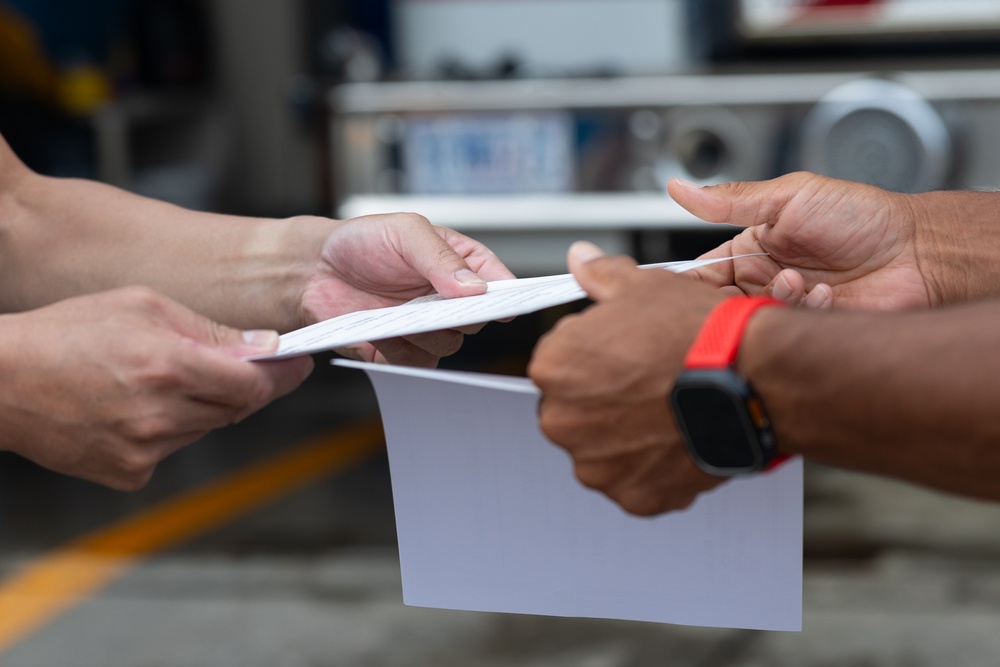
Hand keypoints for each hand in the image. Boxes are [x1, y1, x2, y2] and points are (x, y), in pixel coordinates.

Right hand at [0, 287, 311, 489]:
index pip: (256, 383)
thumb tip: (266, 344)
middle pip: (238, 408)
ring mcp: (145, 450)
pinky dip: (169, 428)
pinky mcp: (129, 473)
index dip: (284, 374)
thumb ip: (211, 329)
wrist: (0, 380)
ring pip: (206, 427)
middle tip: (230, 364)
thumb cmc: (67, 331)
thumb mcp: (144, 305)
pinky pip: (173, 449)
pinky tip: (134, 407)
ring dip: (202, 405)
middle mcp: (162, 415)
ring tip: (160, 379)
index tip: (299, 364)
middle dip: (243, 385)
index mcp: (170, 367)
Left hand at [301, 213, 515, 366]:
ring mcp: (427, 327)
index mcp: (459, 264)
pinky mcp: (401, 350)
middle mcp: (448, 299)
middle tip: (435, 300)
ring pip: (448, 343)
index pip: (498, 282)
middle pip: (476, 319)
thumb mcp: (405, 232)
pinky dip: (400, 349)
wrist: (314, 269)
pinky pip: (416, 362)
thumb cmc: (362, 242)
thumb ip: (440, 257)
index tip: (508, 304)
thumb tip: (475, 288)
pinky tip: (381, 328)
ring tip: (395, 311)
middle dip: (458, 313)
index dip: (508, 294)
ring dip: (425, 331)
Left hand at [528, 242, 725, 515]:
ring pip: (602, 448)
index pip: (559, 361)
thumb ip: (601, 276)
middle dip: (604, 398)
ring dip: (626, 434)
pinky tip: (678, 438)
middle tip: (649, 383)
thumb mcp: (643, 287)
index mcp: (553, 367)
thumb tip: (580, 259)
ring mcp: (597, 464)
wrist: (753, 379)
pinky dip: (652, 466)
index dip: (594, 354)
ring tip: (668, 410)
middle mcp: (562, 421)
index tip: (624, 353)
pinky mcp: (633, 496)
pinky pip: (634, 480)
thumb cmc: (696, 334)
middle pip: (574, 408)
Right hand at [668, 172, 931, 309]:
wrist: (917, 251)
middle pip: (719, 306)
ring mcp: (787, 307)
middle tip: (743, 290)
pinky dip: (804, 312)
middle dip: (726, 302)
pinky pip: (788, 331)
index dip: (688, 283)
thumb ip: (730, 200)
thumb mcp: (789, 197)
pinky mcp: (810, 329)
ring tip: (799, 281)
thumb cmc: (860, 217)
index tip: (680, 289)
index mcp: (751, 249)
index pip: (701, 274)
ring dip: (774, 301)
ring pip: (752, 322)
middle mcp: (764, 281)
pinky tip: (827, 293)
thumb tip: (678, 188)